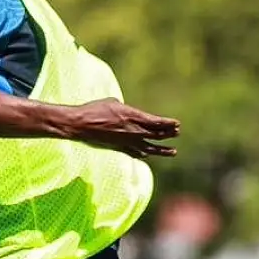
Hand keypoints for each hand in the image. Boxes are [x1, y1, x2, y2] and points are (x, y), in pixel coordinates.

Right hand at [64, 98, 179, 157]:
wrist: (80, 124)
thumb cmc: (95, 109)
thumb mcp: (114, 103)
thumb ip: (126, 109)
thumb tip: (130, 113)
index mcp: (133, 116)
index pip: (156, 122)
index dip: (168, 124)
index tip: (177, 124)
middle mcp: (133, 131)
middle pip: (156, 135)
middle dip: (169, 134)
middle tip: (177, 133)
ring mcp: (127, 141)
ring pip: (150, 148)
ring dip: (163, 150)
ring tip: (173, 152)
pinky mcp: (119, 148)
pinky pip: (136, 153)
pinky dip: (144, 154)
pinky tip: (148, 155)